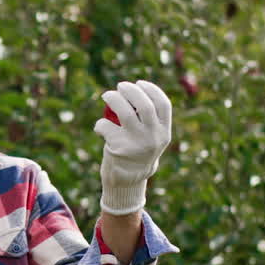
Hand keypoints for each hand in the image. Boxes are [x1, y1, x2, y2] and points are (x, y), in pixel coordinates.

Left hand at [93, 80, 171, 214]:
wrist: (128, 181)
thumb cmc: (137, 153)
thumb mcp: (151, 139)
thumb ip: (149, 121)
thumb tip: (136, 92)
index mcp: (164, 133)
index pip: (163, 105)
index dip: (151, 90)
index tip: (139, 83)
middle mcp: (153, 138)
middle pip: (144, 105)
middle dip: (131, 91)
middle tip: (120, 86)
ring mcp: (136, 143)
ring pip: (124, 112)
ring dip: (113, 99)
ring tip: (107, 95)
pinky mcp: (119, 148)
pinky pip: (106, 127)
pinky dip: (100, 124)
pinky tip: (100, 127)